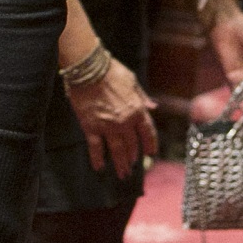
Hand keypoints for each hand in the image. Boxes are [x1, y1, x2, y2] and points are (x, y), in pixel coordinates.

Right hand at [66, 56, 157, 177]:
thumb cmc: (111, 70)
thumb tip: (153, 107)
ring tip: (122, 174)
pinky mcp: (91, 127)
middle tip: (132, 166)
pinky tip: (99, 167)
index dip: (150, 144)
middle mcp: (125, 121)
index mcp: (137, 109)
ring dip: (121, 163)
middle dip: (133, 157)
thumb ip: (142, 97)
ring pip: (117, 150)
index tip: (150, 153)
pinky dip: (97, 158)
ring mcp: (108, 126)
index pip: (148, 132)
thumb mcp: (132, 81)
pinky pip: (96, 147)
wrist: (89, 69)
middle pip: (132, 144)